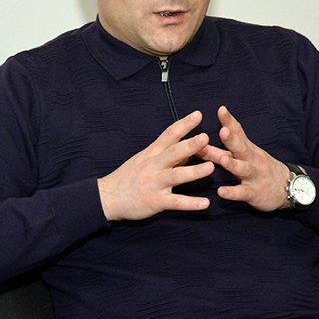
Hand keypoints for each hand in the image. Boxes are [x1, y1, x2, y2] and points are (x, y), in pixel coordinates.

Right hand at [98, 110, 215, 220]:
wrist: (107, 197)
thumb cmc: (128, 177)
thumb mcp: (145, 160)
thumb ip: (167, 154)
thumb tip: (188, 148)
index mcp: (152, 153)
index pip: (169, 135)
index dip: (184, 124)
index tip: (198, 114)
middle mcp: (153, 166)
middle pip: (173, 152)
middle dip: (190, 144)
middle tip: (206, 137)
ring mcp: (154, 183)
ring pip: (176, 176)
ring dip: (194, 172)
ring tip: (211, 168)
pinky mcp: (155, 201)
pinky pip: (175, 202)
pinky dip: (190, 204)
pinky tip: (206, 204)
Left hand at [207, 106, 291, 211]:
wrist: (287, 187)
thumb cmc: (259, 168)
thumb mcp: (245, 154)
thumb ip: (222, 148)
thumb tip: (199, 141)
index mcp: (247, 148)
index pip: (239, 132)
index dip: (230, 121)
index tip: (221, 109)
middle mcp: (251, 159)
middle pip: (241, 147)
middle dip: (232, 139)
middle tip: (223, 131)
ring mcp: (253, 175)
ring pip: (243, 169)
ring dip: (232, 164)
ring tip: (222, 160)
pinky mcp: (254, 192)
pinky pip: (242, 192)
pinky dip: (232, 192)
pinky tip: (221, 192)